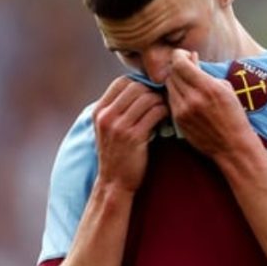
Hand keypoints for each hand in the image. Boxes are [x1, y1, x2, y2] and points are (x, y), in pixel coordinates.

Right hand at [92, 76, 168, 192]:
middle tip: (164, 95)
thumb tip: (139, 87)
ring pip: (147, 98)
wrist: (114, 183)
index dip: (139, 82)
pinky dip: (164, 111)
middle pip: (135, 87)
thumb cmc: (116, 155)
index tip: (150, 90)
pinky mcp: (134, 137)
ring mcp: (119, 126)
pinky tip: (167, 117)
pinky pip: (155, 113)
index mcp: (99, 111)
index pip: (121, 82)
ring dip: (160, 100)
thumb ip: (117, 109)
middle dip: (152, 89)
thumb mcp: (108, 129)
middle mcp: (106, 116)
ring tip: (166, 106)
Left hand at [165, 50, 256, 159]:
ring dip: (175, 81)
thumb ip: (205, 72)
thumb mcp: (225, 88)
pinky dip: (175, 95)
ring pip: (168, 87)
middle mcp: (192, 98)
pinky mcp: (178, 121)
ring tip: (188, 83)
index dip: (179, 55)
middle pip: (171, 74)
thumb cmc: (234, 116)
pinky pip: (170, 101)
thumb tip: (191, 57)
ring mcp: (183, 111)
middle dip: (177, 68)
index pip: (179, 63)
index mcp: (207, 87)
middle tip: (186, 68)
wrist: (233, 146)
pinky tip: (186, 97)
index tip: (185, 56)